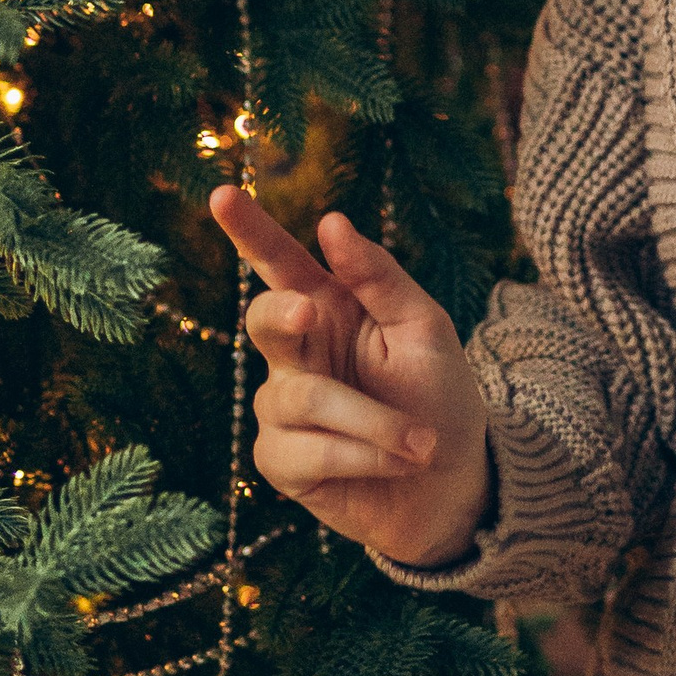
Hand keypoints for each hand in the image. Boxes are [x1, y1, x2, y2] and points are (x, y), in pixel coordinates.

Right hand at [207, 188, 492, 570]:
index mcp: (329, 307)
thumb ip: (379, 276)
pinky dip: (361, 456)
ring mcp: (283, 408)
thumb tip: (331, 222)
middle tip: (311, 310)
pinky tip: (394, 463)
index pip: (280, 262)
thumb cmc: (438, 396)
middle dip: (283, 312)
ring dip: (371, 420)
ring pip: (301, 398)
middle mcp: (297, 353)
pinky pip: (306, 451)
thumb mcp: (424, 328)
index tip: (221, 194)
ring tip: (419, 442)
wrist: (453, 481)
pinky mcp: (281, 462)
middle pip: (263, 318)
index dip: (248, 230)